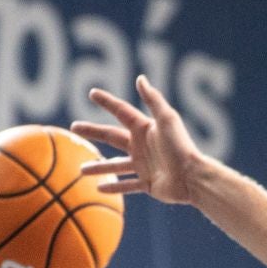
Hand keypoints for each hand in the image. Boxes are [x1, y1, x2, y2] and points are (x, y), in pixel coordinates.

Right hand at [72, 76, 208, 202]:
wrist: (192, 178)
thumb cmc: (180, 147)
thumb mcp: (167, 120)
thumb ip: (153, 99)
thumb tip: (140, 78)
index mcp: (144, 128)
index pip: (121, 111)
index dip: (107, 102)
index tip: (92, 93)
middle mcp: (142, 145)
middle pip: (111, 136)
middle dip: (92, 131)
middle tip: (74, 127)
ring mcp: (144, 165)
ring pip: (115, 165)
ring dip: (98, 166)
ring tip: (81, 170)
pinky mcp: (148, 183)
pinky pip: (127, 185)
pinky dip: (113, 186)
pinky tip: (99, 188)